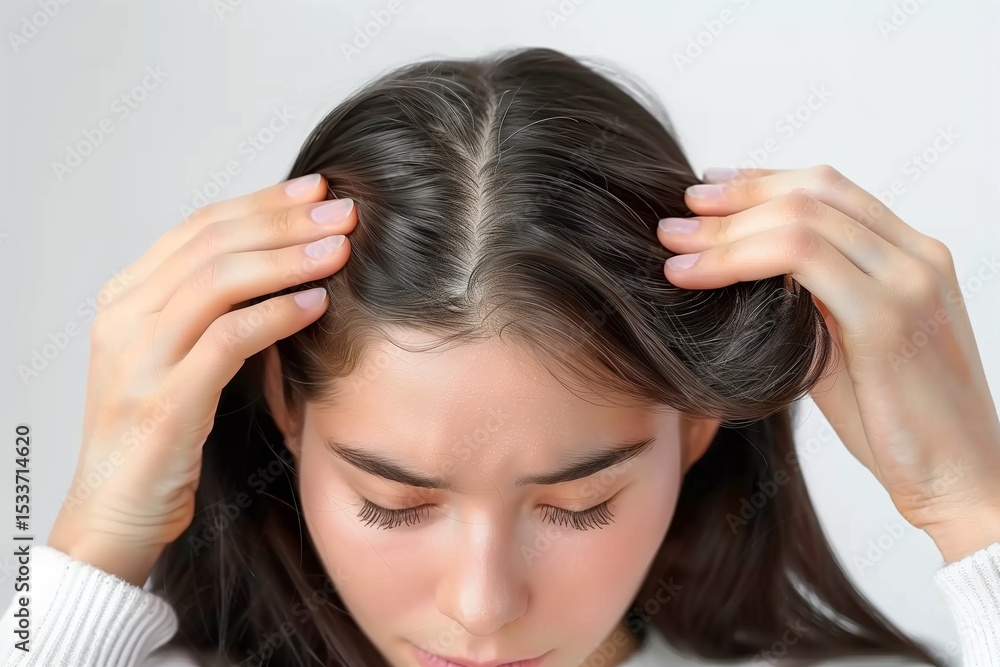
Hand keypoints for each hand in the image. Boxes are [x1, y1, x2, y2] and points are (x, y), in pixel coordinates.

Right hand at [48, 174, 356, 585]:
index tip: (316, 190)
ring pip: (219, 281)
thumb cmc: (159, 433)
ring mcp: (139, 357)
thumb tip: (285, 264)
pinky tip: (317, 305)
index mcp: (127, 297)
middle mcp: (125, 316)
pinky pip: (229, 339)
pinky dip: (278, 315)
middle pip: (213, 243)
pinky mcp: (165, 400)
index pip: (200, 227)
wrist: (116, 510)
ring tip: (340, 250)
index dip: (262, 201)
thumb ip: (212, 309)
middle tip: (344, 211)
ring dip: (288, 260)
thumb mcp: (178, 356)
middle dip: (285, 221)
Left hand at [656, 165, 999, 563]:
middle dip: (733, 198)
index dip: (760, 181)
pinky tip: (693, 275)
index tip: (705, 191)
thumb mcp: (843, 347)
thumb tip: (738, 274)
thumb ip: (806, 303)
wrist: (958, 484)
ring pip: (801, 218)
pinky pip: (802, 259)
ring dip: (724, 229)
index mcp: (912, 256)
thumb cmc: (895, 423)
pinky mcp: (889, 318)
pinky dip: (736, 258)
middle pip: (812, 191)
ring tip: (671, 244)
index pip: (828, 189)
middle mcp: (917, 256)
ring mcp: (908, 281)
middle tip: (675, 217)